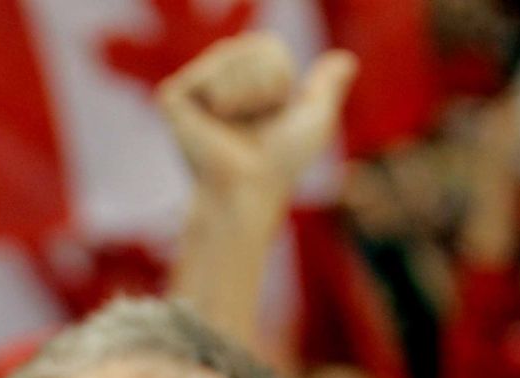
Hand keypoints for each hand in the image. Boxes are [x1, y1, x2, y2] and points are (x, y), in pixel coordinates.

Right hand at [158, 32, 357, 199]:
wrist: (248, 188)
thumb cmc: (279, 163)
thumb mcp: (314, 118)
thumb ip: (326, 87)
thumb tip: (346, 61)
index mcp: (241, 81)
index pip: (269, 47)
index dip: (280, 79)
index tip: (271, 115)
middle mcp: (214, 79)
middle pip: (253, 46)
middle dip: (267, 84)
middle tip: (252, 122)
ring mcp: (190, 87)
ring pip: (231, 54)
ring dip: (246, 94)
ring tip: (231, 125)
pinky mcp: (172, 98)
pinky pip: (208, 72)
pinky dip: (223, 97)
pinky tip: (212, 123)